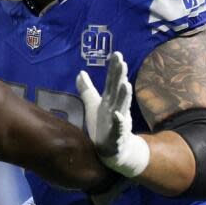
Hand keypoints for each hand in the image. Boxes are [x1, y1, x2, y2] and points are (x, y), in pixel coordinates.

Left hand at [76, 52, 149, 177]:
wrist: (113, 150)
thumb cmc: (104, 125)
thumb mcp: (94, 105)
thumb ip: (87, 89)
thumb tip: (80, 72)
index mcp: (110, 100)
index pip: (112, 81)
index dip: (114, 69)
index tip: (116, 54)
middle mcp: (116, 108)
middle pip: (118, 90)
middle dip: (120, 77)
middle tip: (122, 62)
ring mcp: (118, 122)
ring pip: (122, 107)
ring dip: (124, 96)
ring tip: (125, 83)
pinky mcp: (117, 136)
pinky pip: (119, 129)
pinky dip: (119, 122)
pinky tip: (118, 115)